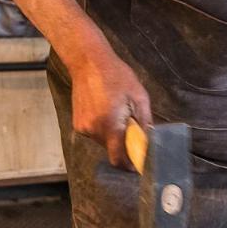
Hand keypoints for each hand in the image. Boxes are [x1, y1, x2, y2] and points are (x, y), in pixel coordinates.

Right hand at [69, 50, 152, 169]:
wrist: (88, 62)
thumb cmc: (116, 76)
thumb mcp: (139, 96)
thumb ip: (144, 122)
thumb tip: (149, 141)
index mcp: (110, 125)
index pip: (118, 159)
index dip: (129, 165)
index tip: (138, 165)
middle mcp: (93, 130)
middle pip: (112, 150)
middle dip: (123, 144)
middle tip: (131, 126)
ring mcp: (82, 127)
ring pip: (103, 141)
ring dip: (113, 134)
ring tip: (116, 112)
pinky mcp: (77, 123)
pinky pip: (95, 133)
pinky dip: (103, 128)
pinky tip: (105, 109)